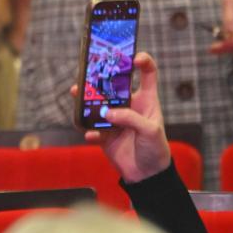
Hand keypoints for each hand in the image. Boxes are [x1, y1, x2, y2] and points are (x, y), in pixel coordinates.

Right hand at [81, 51, 170, 182]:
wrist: (146, 175)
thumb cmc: (156, 150)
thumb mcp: (150, 131)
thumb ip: (130, 119)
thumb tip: (108, 113)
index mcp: (146, 100)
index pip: (147, 75)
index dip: (143, 62)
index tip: (133, 57)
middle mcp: (129, 106)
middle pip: (113, 85)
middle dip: (100, 76)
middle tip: (89, 71)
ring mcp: (115, 119)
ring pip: (96, 103)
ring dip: (85, 99)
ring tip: (76, 93)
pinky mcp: (104, 134)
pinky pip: (91, 128)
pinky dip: (88, 130)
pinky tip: (91, 135)